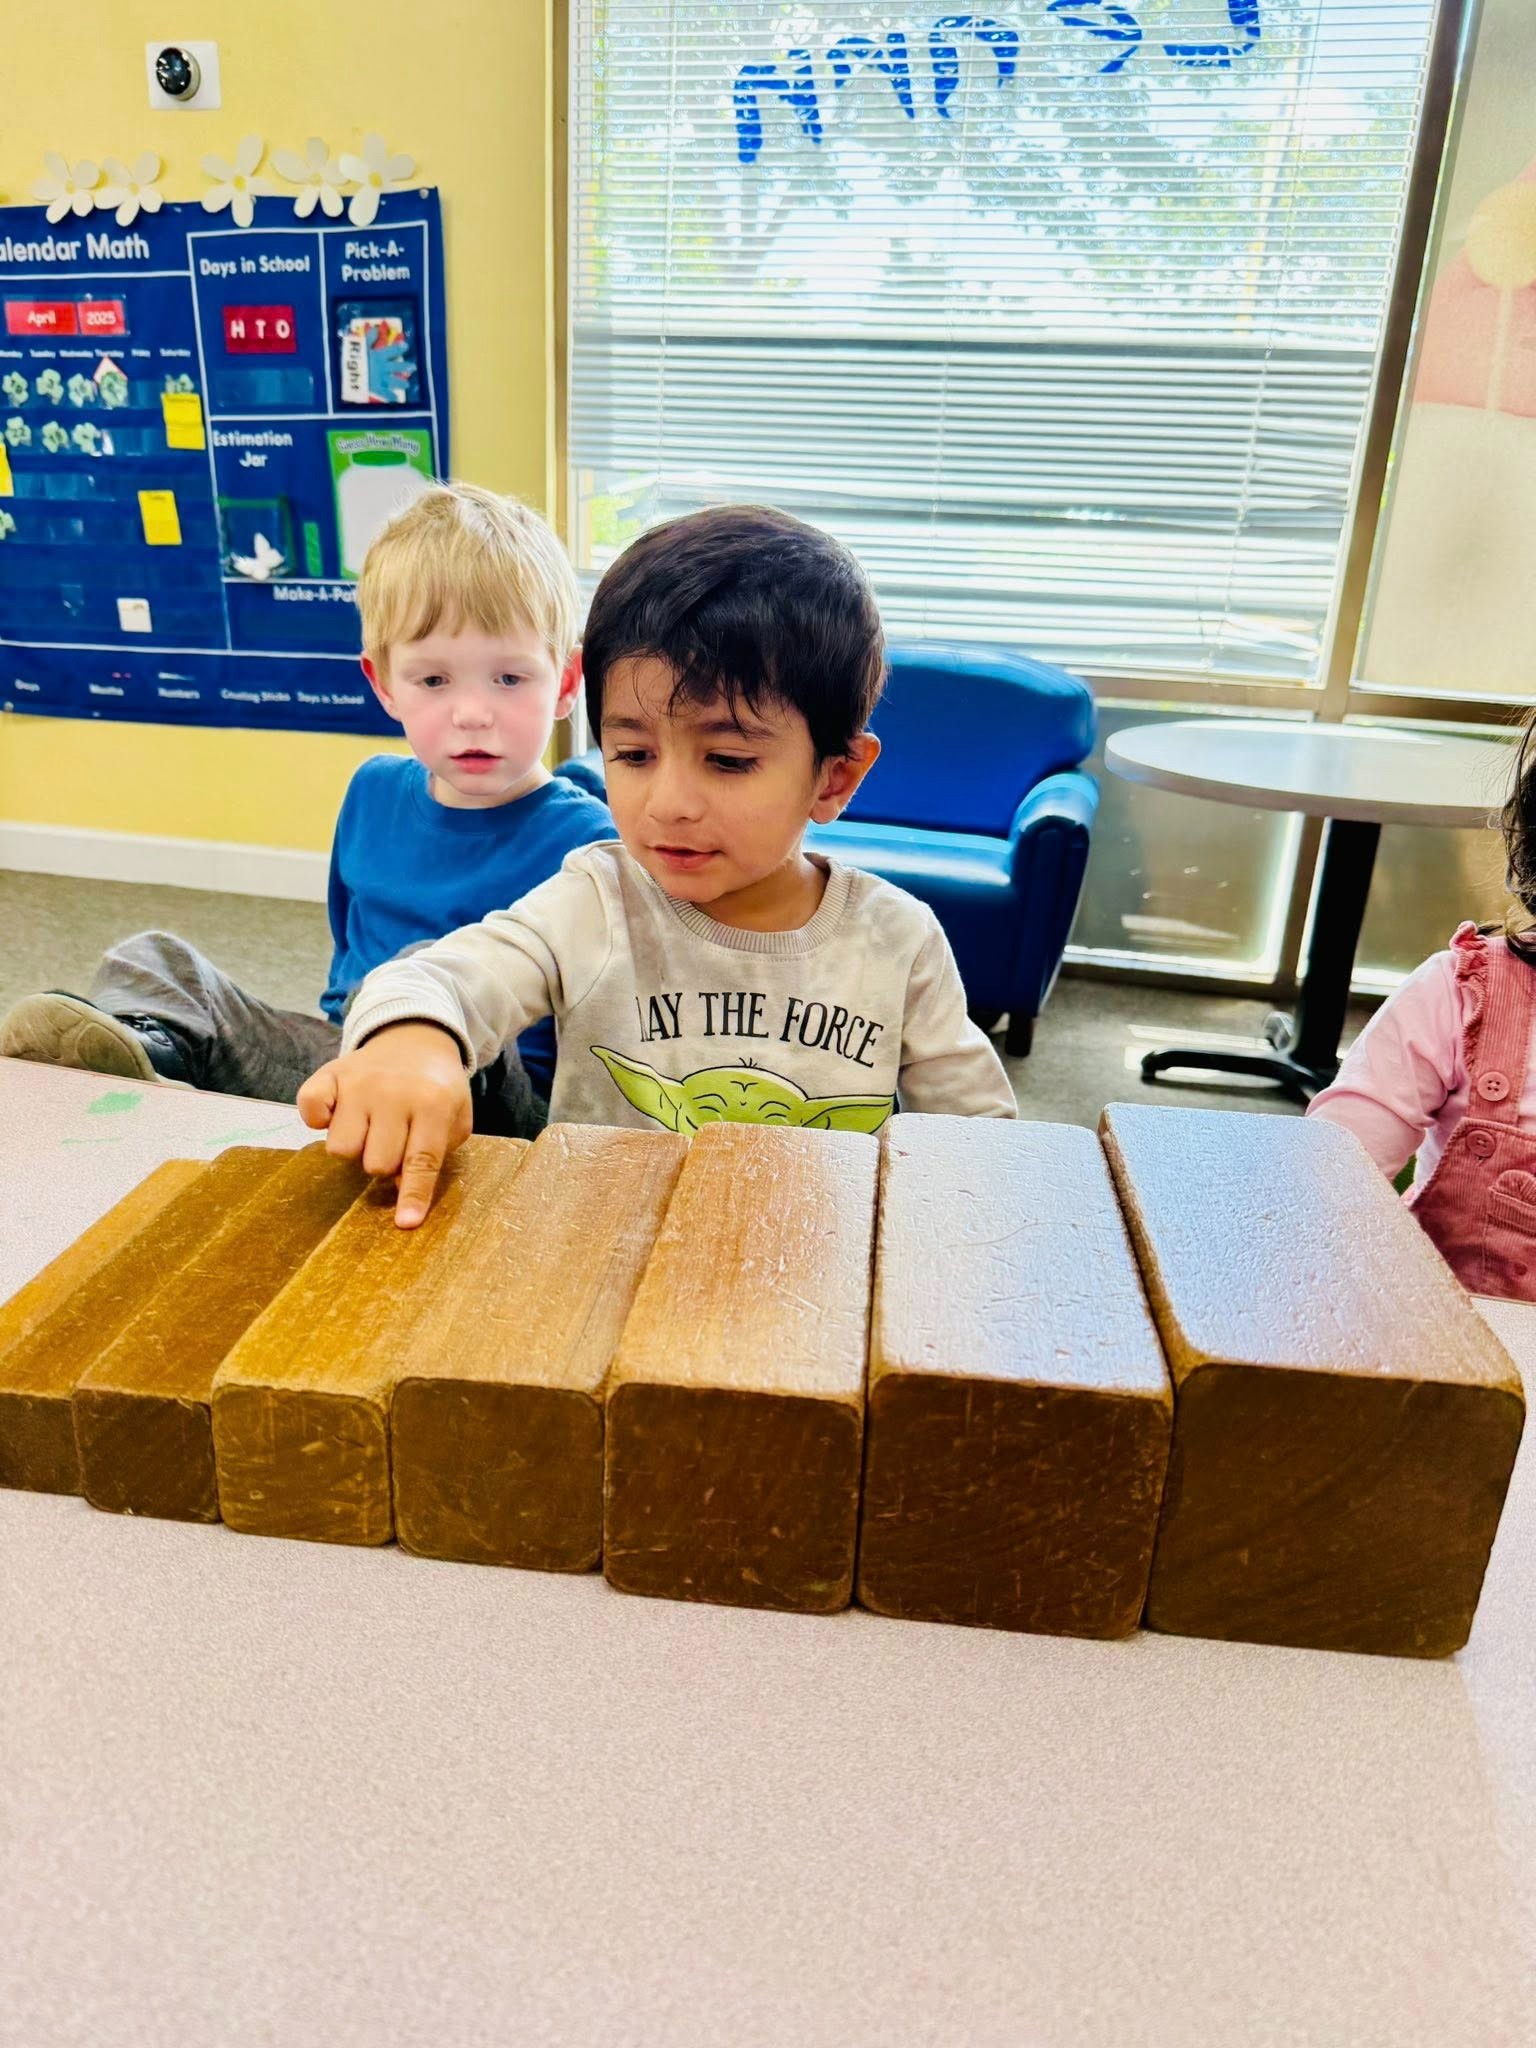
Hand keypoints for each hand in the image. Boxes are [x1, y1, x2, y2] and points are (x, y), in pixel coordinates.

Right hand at [298, 1022, 471, 1227]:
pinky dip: (318, 1119)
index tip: (405, 1224)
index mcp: (433, 1104)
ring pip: (340, 1149)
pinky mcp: (329, 1074)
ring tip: (369, 1127)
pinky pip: (309, 1112)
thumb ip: (436, 1154)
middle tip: (393, 1140)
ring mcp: (357, 1083)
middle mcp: (393, 1093)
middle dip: (384, 1163)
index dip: (412, 1195)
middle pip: (375, 1164)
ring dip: (354, 1147)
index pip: (421, 1161)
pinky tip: (338, 1112)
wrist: (415, 1038)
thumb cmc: (436, 1089)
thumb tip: (398, 1186)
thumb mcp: (455, 1118)